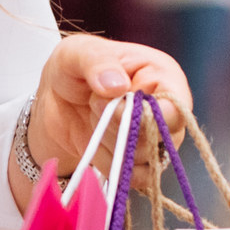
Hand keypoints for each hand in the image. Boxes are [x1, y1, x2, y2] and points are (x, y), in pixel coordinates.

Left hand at [20, 34, 194, 194]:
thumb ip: (97, 62)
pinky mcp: (137, 160)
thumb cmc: (73, 68)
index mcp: (162, 75)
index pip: (175, 106)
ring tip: (93, 116)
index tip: (117, 107)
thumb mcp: (77, 53)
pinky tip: (94, 143)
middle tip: (94, 104)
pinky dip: (107, 163)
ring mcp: (155, 138)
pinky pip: (133, 177)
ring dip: (108, 141)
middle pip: (160, 136)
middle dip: (118, 124)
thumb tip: (118, 85)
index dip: (150, 114)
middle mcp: (166, 108)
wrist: (53, 100)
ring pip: (144, 157)